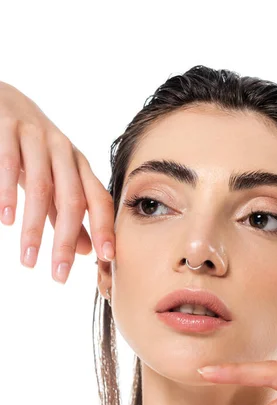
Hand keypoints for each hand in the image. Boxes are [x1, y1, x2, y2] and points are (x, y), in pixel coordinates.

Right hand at [0, 81, 114, 282]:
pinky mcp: (6, 127)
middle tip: (60, 275)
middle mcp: (63, 150)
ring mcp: (35, 136)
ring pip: (41, 187)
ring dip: (35, 228)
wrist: (0, 98)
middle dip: (67, 240)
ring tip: (28, 260)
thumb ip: (66, 213)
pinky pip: (9, 163)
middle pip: (72, 199)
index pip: (98, 199)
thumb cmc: (30, 148)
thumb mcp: (53, 179)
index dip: (104, 228)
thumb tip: (88, 250)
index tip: (107, 258)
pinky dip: (7, 193)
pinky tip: (6, 220)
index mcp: (78, 164)